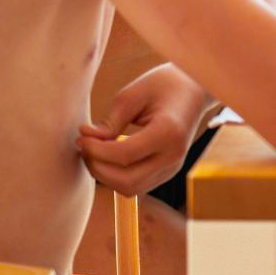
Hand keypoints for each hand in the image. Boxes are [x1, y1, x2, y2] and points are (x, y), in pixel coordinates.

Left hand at [76, 64, 210, 195]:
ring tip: (94, 153)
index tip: (81, 139)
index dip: (96, 151)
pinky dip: (117, 176)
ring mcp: (173, 167)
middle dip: (98, 168)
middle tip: (84, 148)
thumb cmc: (163, 86)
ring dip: (106, 176)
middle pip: (127, 181)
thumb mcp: (134, 94)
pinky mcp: (167, 171)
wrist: (194, 90)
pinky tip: (109, 157)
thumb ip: (110, 121)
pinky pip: (137, 185)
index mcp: (168, 132)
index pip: (125, 154)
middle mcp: (173, 156)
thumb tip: (86, 139)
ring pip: (130, 188)